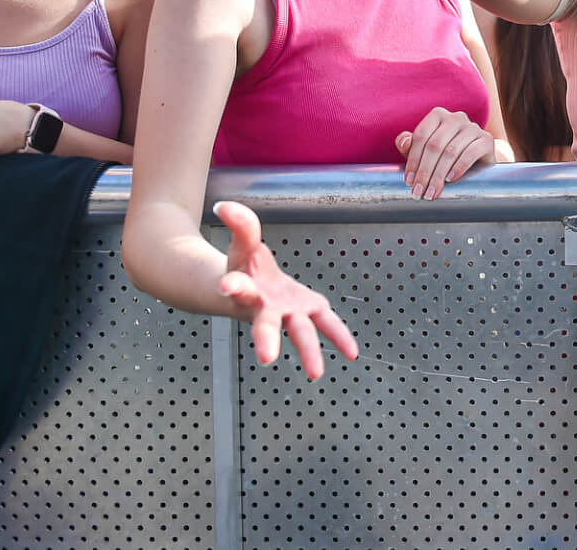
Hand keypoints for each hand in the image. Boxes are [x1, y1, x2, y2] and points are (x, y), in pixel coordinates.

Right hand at [215, 201, 358, 379]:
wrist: (247, 287)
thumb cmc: (243, 267)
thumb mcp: (241, 243)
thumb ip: (239, 225)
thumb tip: (224, 204)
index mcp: (244, 288)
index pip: (237, 285)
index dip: (232, 284)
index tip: (226, 284)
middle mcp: (264, 306)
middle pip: (264, 324)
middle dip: (266, 338)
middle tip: (266, 357)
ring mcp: (287, 312)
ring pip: (296, 331)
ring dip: (306, 349)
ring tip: (316, 372)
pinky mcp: (307, 310)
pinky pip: (325, 323)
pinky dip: (339, 336)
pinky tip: (352, 352)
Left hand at [397, 107, 497, 198]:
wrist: (477, 161)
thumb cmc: (445, 155)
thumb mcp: (425, 151)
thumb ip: (409, 146)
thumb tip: (403, 142)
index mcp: (438, 115)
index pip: (421, 136)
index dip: (413, 160)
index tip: (409, 181)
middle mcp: (456, 117)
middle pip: (434, 145)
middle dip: (425, 171)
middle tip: (419, 191)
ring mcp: (473, 127)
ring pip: (451, 151)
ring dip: (439, 174)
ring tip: (432, 190)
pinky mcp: (486, 139)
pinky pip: (470, 153)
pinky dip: (458, 168)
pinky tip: (450, 179)